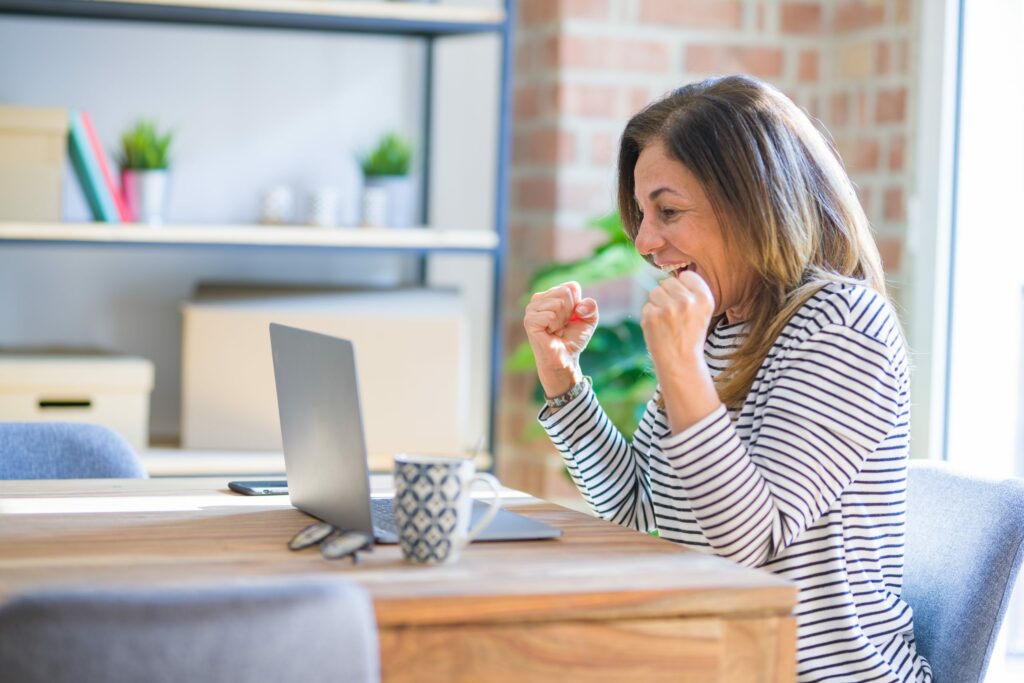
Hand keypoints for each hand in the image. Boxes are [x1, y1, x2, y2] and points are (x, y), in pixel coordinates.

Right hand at [523, 281, 598, 396]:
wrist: (565, 358)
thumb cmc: (573, 339)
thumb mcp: (589, 320)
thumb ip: (591, 307)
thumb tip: (580, 306)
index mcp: (551, 294)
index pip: (572, 287)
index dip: (578, 305)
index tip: (571, 319)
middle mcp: (539, 298)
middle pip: (565, 292)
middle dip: (570, 312)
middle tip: (563, 326)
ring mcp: (532, 309)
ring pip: (558, 303)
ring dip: (562, 320)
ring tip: (556, 330)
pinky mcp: (529, 320)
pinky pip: (551, 315)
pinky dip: (555, 326)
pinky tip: (550, 333)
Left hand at [641, 272, 720, 431]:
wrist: (680, 362)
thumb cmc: (690, 335)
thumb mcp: (702, 312)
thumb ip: (691, 291)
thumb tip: (670, 274)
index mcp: (704, 298)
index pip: (686, 276)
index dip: (683, 289)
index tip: (685, 304)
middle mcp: (687, 301)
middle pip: (668, 282)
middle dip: (668, 296)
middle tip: (674, 317)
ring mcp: (668, 308)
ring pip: (655, 292)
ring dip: (658, 305)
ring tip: (667, 323)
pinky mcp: (651, 316)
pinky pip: (646, 305)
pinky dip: (650, 316)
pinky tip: (659, 329)